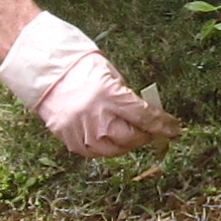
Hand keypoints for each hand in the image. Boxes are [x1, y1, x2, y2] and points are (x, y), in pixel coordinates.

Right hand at [0, 11, 174, 158]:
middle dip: (144, 136)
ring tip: (129, 136)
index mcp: (110, 95)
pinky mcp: (68, 139)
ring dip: (126, 144)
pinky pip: (94, 153)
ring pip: (113, 150)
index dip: (164, 126)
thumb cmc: (81, 67)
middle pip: (131, 138)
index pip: (145, 117)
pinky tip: (108, 138)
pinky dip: (105, 148)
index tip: (175, 129)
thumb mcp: (111, 75)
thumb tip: (143, 115)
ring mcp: (80, 130)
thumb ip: (127, 97)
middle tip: (149, 131)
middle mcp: (96, 116)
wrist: (45, 70)